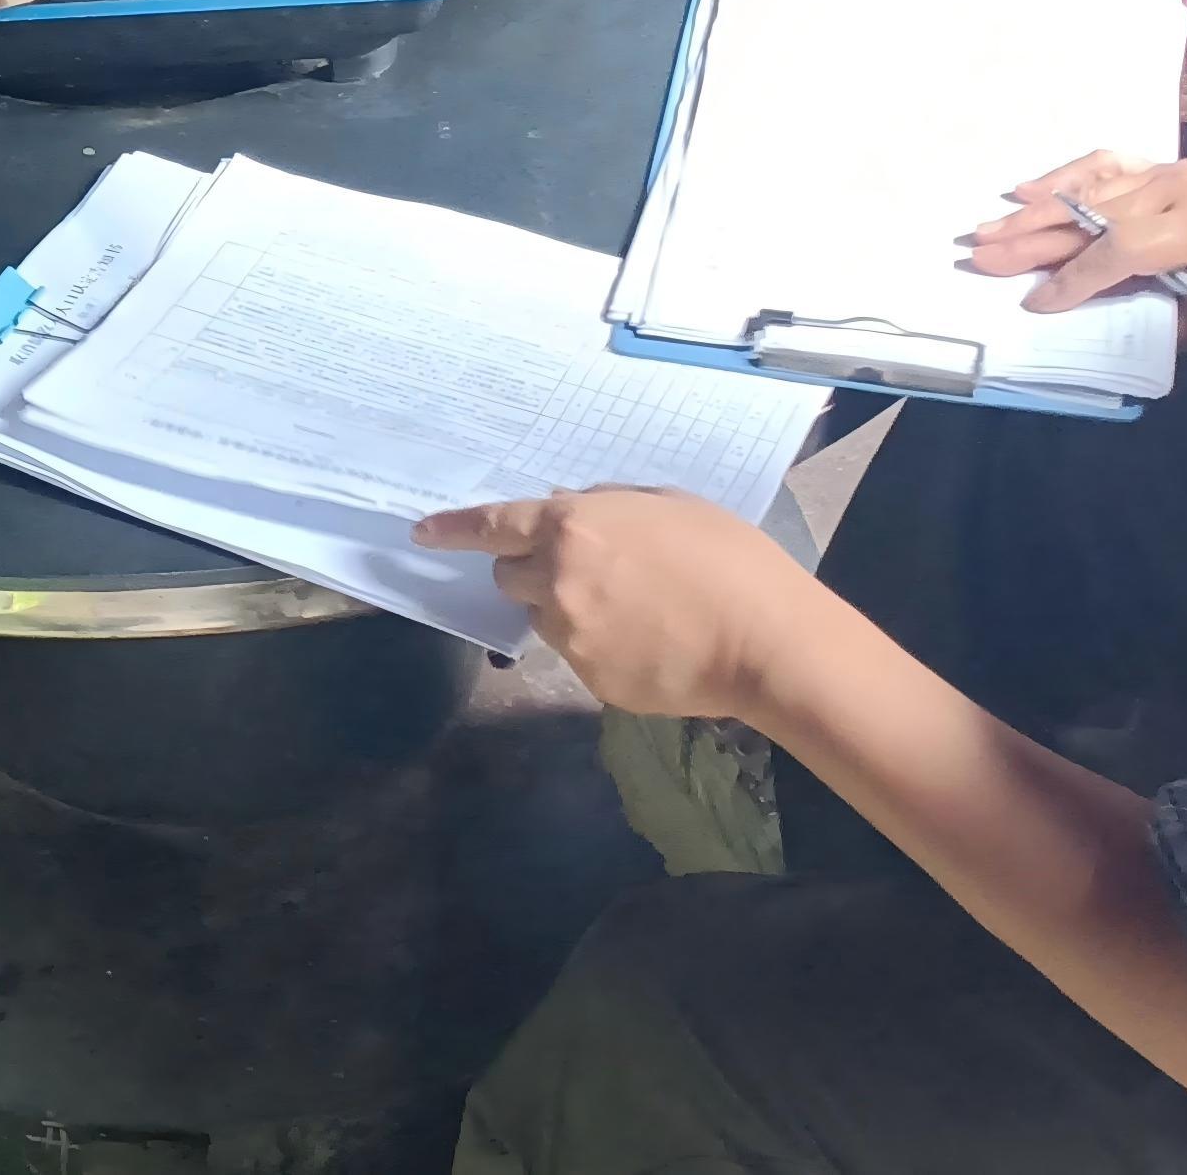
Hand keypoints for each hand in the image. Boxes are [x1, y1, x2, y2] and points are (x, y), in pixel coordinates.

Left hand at [414, 487, 821, 721]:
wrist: (765, 642)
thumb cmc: (729, 558)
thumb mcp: (668, 504)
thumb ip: (608, 505)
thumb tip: (574, 511)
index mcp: (573, 528)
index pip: (493, 526)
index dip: (453, 529)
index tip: (421, 534)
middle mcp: (558, 582)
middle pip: (509, 576)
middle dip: (531, 569)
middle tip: (585, 569)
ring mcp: (572, 638)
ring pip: (543, 618)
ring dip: (564, 608)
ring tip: (629, 609)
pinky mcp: (592, 682)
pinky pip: (578, 655)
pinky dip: (598, 645)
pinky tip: (647, 641)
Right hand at [962, 153, 1186, 343]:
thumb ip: (1167, 320)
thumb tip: (1100, 317)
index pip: (1121, 250)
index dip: (1073, 279)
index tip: (1032, 305)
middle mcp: (1181, 188)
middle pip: (1092, 214)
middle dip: (1032, 239)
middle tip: (979, 257)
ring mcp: (1173, 172)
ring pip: (1091, 188)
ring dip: (1035, 211)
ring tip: (987, 229)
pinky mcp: (1170, 170)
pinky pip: (1108, 166)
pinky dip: (1066, 176)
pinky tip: (1028, 189)